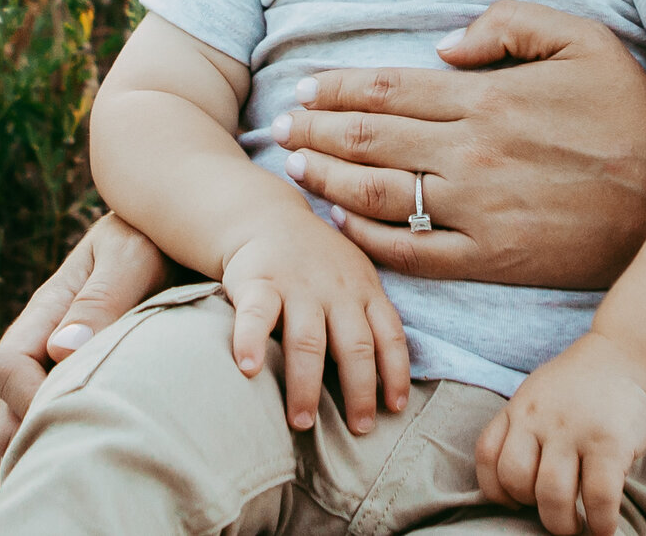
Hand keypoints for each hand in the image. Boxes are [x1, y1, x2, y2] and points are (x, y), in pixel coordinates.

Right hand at [0, 212, 168, 457]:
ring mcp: (67, 361)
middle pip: (10, 406)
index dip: (25, 399)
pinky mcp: (99, 377)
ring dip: (51, 442)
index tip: (69, 415)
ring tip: (88, 466)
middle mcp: (48, 340)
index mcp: (48, 310)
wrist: (185, 236)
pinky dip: (77, 438)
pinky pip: (72, 415)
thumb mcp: (132, 257)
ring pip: (34, 418)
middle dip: (29, 437)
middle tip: (72, 462)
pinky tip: (108, 452)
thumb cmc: (155, 239)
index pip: (6, 368)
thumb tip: (61, 352)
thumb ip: (101, 298)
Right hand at [222, 213, 411, 435]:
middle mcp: (336, 290)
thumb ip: (369, 319)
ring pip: (308, 339)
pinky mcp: (258, 281)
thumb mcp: (355, 279)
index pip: (389, 335)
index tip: (396, 408)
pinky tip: (249, 370)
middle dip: (359, 391)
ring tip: (302, 421)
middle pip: (355, 346)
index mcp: (364, 290)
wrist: (267, 216)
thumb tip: (389, 385)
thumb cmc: (318, 263)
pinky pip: (256, 314)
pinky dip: (252, 342)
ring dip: (306, 384)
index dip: (396, 373)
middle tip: (358, 429)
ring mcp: (297, 285)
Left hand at [272, 1, 645, 288]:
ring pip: (380, 195)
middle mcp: (473, 153)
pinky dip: (370, 239)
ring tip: (297, 167)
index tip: (305, 85)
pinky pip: (413, 253)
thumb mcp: (583, 38)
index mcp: (489, 97)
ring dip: (329, 180)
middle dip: (317, 129)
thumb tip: (444, 42)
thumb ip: (510, 23)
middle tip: (282, 125)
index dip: (337, 86)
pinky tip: (343, 224)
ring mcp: (479, 210)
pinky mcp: (492, 258)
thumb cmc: (629, 111)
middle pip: (370, 138)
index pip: (389, 88)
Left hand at [477, 332, 645, 535]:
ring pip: (551, 495)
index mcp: (520, 408)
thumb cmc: (588, 383)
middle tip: (555, 514)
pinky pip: (598, 498)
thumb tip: (522, 482)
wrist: (633, 353)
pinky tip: (605, 527)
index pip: (487, 456)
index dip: (497, 490)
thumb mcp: (542, 392)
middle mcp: (540, 418)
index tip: (516, 502)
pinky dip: (601, 523)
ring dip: (563, 524)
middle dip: (532, 509)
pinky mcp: (610, 443)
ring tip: (579, 527)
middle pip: (516, 480)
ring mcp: (574, 430)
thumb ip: (527, 427)